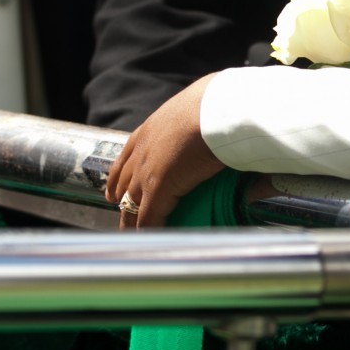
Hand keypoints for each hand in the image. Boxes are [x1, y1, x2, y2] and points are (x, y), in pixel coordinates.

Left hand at [104, 75, 224, 227]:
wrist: (218, 110)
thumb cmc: (218, 106)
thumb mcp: (204, 114)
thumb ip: (211, 131)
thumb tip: (234, 145)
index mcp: (150, 129)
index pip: (128, 155)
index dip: (120, 174)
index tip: (115, 189)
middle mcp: (142, 150)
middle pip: (123, 181)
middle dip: (120, 197)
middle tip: (119, 210)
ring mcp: (147, 170)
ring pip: (131, 203)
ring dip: (131, 219)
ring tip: (131, 233)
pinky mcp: (157, 190)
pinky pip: (148, 218)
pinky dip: (149, 231)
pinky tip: (152, 242)